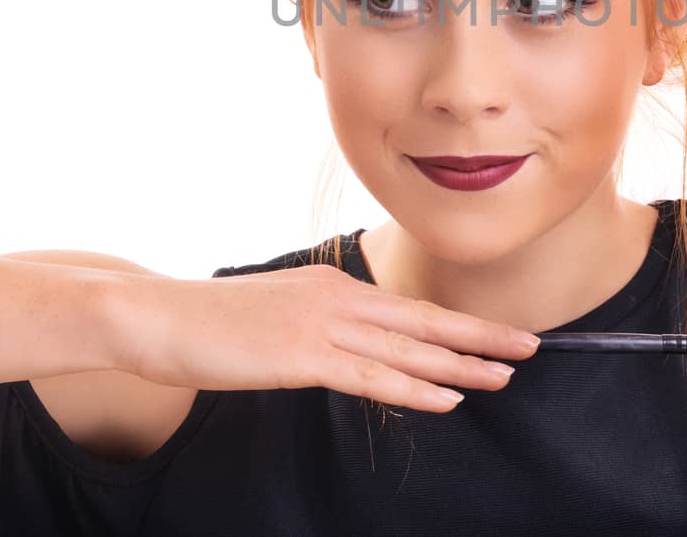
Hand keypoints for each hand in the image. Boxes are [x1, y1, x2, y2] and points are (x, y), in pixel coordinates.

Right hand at [114, 263, 539, 412]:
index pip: (411, 309)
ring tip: (505, 375)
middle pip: (425, 322)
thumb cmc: (211, 323)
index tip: (499, 334)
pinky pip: (371, 378)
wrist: (155, 315)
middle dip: (481, 337)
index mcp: (334, 288)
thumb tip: (350, 347)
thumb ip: (319, 327)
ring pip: (408, 350)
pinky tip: (448, 398)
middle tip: (531, 347)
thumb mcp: (277, 316)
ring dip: (462, 364)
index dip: (460, 325)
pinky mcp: (301, 357)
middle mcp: (337, 299)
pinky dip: (415, 389)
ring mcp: (321, 327)